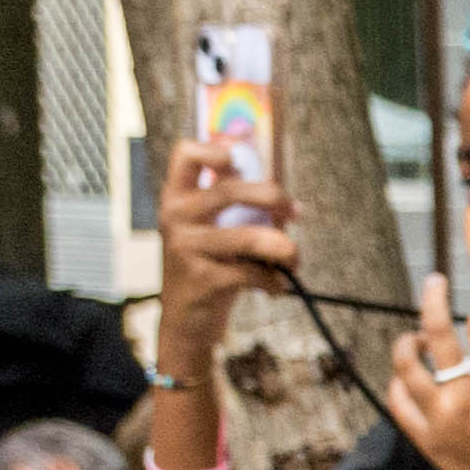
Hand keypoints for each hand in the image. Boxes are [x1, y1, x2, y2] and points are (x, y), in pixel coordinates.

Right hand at [148, 132, 304, 357]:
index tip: (247, 162)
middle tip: (293, 211)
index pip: (187, 153)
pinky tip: (276, 286)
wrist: (188, 321)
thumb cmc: (211, 266)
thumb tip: (282, 189)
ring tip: (294, 258)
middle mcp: (175, 216)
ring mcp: (186, 247)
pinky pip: (253, 272)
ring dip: (285, 248)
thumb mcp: (216, 228)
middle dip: (273, 197)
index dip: (219, 148)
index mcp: (177, 196)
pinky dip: (275, 280)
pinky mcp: (202, 278)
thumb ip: (238, 201)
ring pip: (249, 237)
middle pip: (229, 191)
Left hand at [378, 270, 469, 469]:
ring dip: (408, 343)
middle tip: (433, 282)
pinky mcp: (426, 439)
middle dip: (433, 300)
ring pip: (406, 366)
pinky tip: (407, 376)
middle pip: (435, 334)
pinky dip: (398, 383)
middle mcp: (461, 397)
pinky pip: (398, 403)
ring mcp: (438, 418)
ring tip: (416, 336)